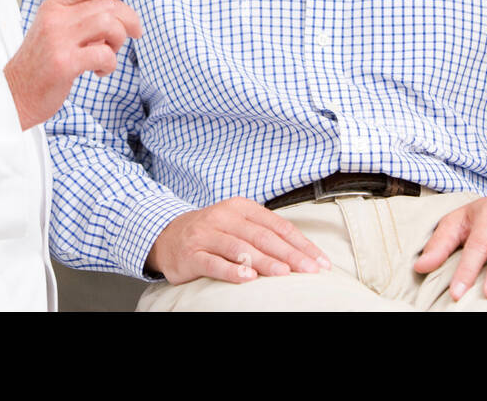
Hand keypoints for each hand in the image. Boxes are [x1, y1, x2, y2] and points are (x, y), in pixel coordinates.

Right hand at [5, 0, 145, 130]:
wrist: (14, 94)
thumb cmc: (41, 64)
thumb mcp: (55, 30)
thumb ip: (80, 17)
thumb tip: (116, 15)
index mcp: (54, 6)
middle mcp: (55, 18)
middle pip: (108, 5)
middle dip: (129, 20)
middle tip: (134, 34)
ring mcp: (58, 39)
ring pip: (109, 25)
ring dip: (118, 41)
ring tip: (109, 54)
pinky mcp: (64, 63)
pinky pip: (103, 54)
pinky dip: (110, 64)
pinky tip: (98, 71)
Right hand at [145, 197, 332, 283]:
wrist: (166, 235)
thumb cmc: (211, 232)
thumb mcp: (237, 223)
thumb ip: (264, 233)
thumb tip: (304, 254)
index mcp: (240, 207)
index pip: (277, 225)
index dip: (300, 244)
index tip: (320, 261)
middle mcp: (223, 217)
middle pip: (262, 237)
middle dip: (290, 255)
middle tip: (310, 270)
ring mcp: (205, 235)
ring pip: (240, 249)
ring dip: (264, 262)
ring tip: (284, 274)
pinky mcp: (191, 254)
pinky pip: (214, 263)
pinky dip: (232, 271)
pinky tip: (247, 279)